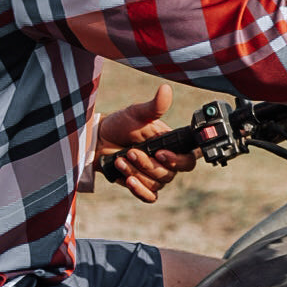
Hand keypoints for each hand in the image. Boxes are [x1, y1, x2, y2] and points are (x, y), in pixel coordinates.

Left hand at [97, 83, 197, 202]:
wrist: (98, 140)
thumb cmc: (121, 124)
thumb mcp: (137, 113)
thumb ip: (154, 106)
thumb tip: (166, 89)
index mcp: (170, 145)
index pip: (188, 160)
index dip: (177, 161)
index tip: (159, 153)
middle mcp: (166, 163)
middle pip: (169, 175)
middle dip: (147, 165)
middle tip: (131, 151)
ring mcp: (154, 176)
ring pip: (155, 185)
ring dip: (137, 173)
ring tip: (121, 159)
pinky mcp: (141, 185)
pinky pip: (148, 196)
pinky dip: (139, 190)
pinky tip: (127, 179)